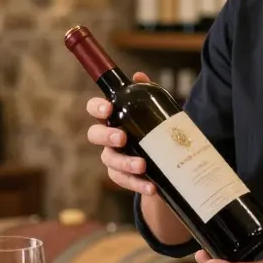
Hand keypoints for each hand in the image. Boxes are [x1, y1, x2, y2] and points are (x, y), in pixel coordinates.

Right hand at [85, 71, 155, 195]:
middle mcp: (108, 138)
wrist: (167, 161)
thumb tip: (139, 75)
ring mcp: (114, 158)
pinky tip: (152, 187)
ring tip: (142, 165)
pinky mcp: (122, 177)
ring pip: (110, 161)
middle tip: (122, 138)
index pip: (95, 109)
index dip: (97, 107)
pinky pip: (124, 181)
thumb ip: (148, 94)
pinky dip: (138, 184)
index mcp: (112, 118)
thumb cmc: (154, 129)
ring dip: (125, 163)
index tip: (109, 108)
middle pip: (95, 136)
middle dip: (106, 136)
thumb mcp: (155, 110)